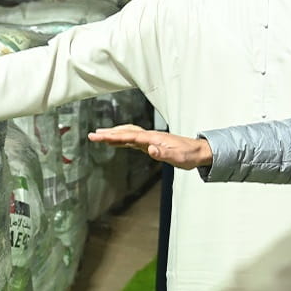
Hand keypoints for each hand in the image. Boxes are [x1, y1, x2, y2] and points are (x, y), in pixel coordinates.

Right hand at [87, 124, 212, 168]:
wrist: (198, 152)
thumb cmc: (188, 155)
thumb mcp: (177, 158)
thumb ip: (163, 153)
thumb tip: (150, 149)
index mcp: (152, 138)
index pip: (128, 137)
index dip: (112, 136)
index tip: (99, 136)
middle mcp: (149, 137)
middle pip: (125, 132)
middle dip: (108, 133)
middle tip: (92, 135)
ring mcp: (150, 139)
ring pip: (127, 133)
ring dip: (113, 134)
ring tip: (99, 135)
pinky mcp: (151, 144)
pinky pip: (132, 139)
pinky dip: (121, 139)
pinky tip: (116, 142)